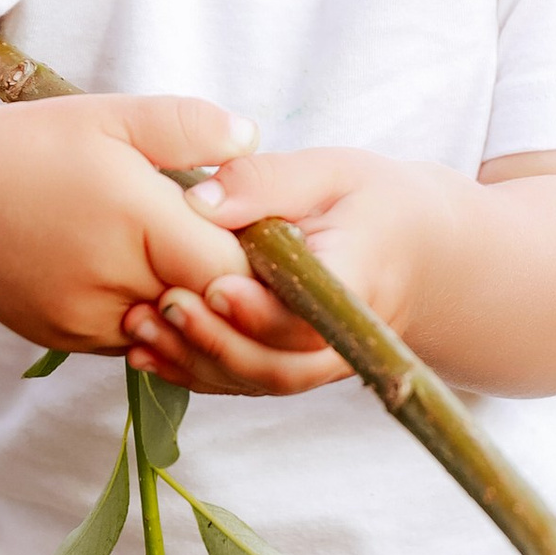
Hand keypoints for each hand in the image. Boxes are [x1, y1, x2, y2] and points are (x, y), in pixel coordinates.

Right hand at [0, 90, 263, 355]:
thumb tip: (254, 137)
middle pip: (209, 305)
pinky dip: (150, 313)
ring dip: (191, 302)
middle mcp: (111, 283)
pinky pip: (136, 338)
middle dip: (232, 283)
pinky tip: (144, 274)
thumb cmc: (27, 146)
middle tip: (240, 247)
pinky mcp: (65, 340)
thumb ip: (186, 125)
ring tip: (189, 257)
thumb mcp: (108, 115)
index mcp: (133, 221)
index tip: (265, 230)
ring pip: (175, 329)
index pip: (233, 269)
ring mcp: (85, 321)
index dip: (258, 257)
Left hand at [120, 149, 468, 397]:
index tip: (214, 286)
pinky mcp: (293, 367)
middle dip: (216, 340)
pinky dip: (193, 371)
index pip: (311, 315)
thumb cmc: (372, 203)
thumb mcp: (332, 172)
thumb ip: (267, 182)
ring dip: (194, 360)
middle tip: (164, 305)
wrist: (415, 252)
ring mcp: (319, 361)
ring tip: (139, 325)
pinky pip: (244, 382)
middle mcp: (341, 337)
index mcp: (359, 282)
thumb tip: (199, 201)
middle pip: (279, 363)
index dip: (261, 311)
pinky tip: (146, 350)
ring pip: (257, 380)